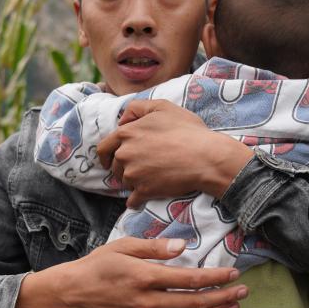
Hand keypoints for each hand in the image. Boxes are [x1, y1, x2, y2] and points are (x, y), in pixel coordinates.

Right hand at [60, 237, 248, 307]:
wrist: (75, 293)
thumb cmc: (100, 265)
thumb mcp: (124, 246)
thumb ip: (155, 247)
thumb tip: (182, 246)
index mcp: (145, 277)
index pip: (190, 280)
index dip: (216, 278)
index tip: (233, 273)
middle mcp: (147, 302)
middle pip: (195, 304)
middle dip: (223, 297)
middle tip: (243, 291)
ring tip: (234, 307)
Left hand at [96, 99, 252, 206]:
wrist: (204, 157)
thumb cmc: (186, 130)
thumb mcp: (162, 107)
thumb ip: (137, 108)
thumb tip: (122, 120)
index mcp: (126, 133)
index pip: (103, 147)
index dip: (105, 155)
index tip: (108, 161)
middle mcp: (125, 154)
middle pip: (115, 166)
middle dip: (123, 167)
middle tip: (139, 167)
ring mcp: (133, 174)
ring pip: (125, 182)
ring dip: (133, 182)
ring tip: (150, 177)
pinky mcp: (144, 191)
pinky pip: (133, 200)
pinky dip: (135, 201)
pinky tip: (140, 200)